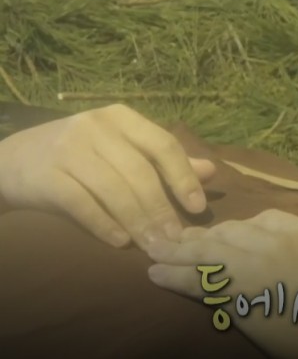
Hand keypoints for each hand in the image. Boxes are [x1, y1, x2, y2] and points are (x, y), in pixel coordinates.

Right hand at [0, 104, 215, 248]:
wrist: (12, 161)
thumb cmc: (80, 157)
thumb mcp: (122, 150)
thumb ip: (164, 161)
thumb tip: (211, 172)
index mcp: (121, 118)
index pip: (163, 145)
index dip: (183, 177)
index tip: (198, 208)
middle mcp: (95, 127)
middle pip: (140, 172)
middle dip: (162, 209)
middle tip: (176, 240)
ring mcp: (68, 148)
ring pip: (114, 190)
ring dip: (137, 222)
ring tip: (153, 246)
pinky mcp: (46, 175)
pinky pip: (82, 203)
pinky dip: (104, 224)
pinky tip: (120, 242)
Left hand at [146, 208, 297, 357]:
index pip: (260, 218)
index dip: (236, 227)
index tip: (223, 233)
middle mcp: (274, 241)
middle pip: (228, 231)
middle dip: (200, 236)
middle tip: (176, 240)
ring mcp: (255, 266)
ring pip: (208, 251)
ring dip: (177, 252)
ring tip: (154, 253)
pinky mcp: (240, 296)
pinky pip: (199, 282)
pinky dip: (174, 277)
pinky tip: (155, 276)